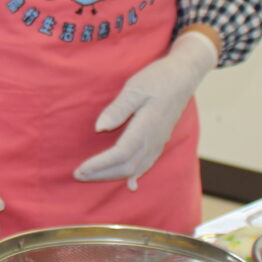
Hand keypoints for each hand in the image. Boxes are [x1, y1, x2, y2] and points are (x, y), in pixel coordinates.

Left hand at [74, 31, 217, 190]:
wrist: (184, 76)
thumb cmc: (157, 79)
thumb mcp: (134, 88)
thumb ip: (118, 109)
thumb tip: (99, 128)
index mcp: (146, 127)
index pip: (120, 154)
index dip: (100, 165)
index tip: (80, 169)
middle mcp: (154, 140)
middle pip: (126, 167)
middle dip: (100, 174)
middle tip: (77, 175)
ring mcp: (159, 142)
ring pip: (136, 168)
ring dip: (112, 176)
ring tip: (90, 177)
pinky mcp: (160, 141)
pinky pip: (147, 164)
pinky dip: (135, 175)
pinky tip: (131, 184)